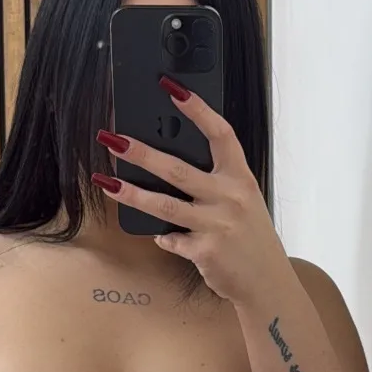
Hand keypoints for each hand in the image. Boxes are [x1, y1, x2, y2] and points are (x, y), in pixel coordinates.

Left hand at [93, 76, 285, 308]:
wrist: (267, 282)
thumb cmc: (250, 238)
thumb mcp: (243, 202)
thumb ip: (215, 184)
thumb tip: (168, 166)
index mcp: (241, 178)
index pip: (220, 134)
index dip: (197, 109)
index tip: (172, 88)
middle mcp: (231, 197)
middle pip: (178, 169)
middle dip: (141, 152)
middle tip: (112, 138)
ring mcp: (218, 225)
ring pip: (164, 204)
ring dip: (130, 192)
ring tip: (104, 181)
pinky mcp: (205, 251)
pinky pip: (171, 239)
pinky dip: (163, 237)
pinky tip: (161, 236)